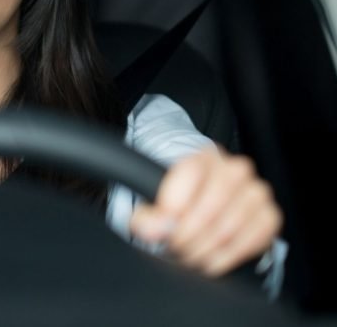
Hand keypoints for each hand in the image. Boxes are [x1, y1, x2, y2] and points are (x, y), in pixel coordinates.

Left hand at [130, 148, 282, 276]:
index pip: (190, 174)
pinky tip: (211, 260)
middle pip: (210, 205)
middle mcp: (235, 170)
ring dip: (205, 249)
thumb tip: (153, 229)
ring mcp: (257, 192)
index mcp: (204, 157)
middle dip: (188, 234)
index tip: (162, 227)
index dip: (172, 206)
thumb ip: (148, 216)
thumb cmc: (183, 202)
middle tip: (175, 246)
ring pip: (229, 227)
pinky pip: (251, 241)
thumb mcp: (157, 203)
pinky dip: (227, 256)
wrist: (207, 205)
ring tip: (189, 255)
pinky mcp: (270, 216)